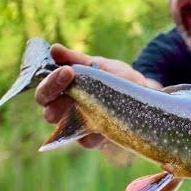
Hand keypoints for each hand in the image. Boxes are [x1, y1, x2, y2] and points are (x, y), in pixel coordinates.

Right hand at [34, 44, 151, 149]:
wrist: (143, 97)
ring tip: (84, 108)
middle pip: (48, 111)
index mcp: (63, 90)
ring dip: (71, 119)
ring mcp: (79, 127)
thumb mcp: (100, 66)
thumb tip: (55, 49)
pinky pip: (87, 142)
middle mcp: (65, 110)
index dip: (51, 82)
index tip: (67, 71)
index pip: (46, 89)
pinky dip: (92, 135)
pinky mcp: (94, 140)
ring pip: (65, 129)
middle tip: (68, 92)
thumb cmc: (117, 79)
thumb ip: (77, 60)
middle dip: (56, 102)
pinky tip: (101, 126)